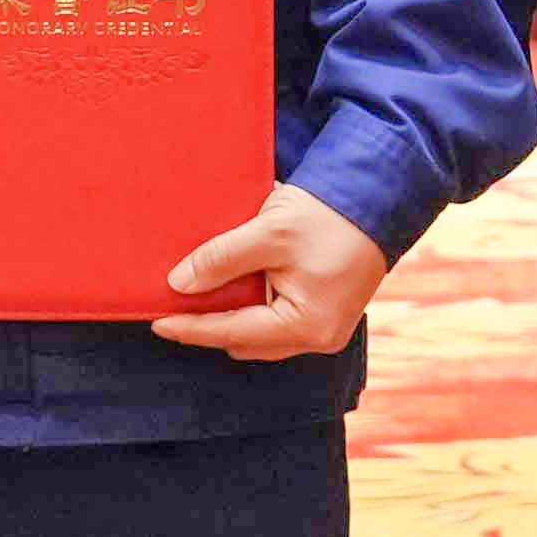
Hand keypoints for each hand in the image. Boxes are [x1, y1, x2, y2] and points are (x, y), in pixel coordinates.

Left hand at [151, 185, 390, 356]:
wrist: (380, 196)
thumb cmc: (330, 215)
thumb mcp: (269, 233)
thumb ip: (221, 260)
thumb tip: (180, 284)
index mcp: (306, 326)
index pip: (232, 333)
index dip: (191, 327)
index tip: (156, 320)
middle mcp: (319, 337)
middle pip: (246, 340)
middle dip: (210, 325)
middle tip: (172, 306)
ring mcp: (326, 327)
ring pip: (261, 332)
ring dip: (231, 316)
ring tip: (198, 296)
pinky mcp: (328, 310)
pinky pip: (278, 319)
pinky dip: (252, 307)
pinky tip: (233, 287)